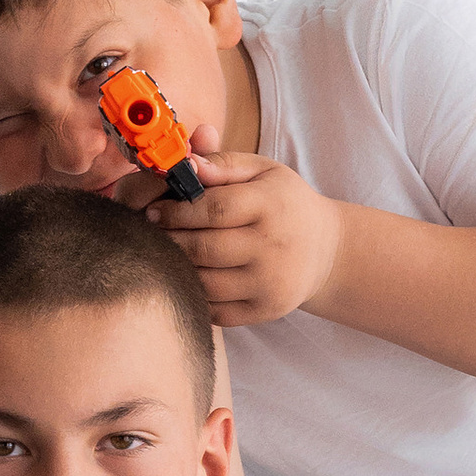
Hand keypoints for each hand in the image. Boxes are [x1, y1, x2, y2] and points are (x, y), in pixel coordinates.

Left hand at [149, 150, 343, 326]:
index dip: (177, 211)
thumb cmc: (284, 204)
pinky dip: (195, 296)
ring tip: (164, 255)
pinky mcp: (265, 311)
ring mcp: (270, 284)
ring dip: (178, 269)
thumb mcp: (263, 172)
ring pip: (206, 283)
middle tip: (149, 234)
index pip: (215, 210)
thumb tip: (187, 164)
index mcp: (272, 206)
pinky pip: (216, 310)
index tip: (153, 211)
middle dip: (170, 241)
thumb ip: (224, 164)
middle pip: (205, 248)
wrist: (326, 251)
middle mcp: (273, 248)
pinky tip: (186, 279)